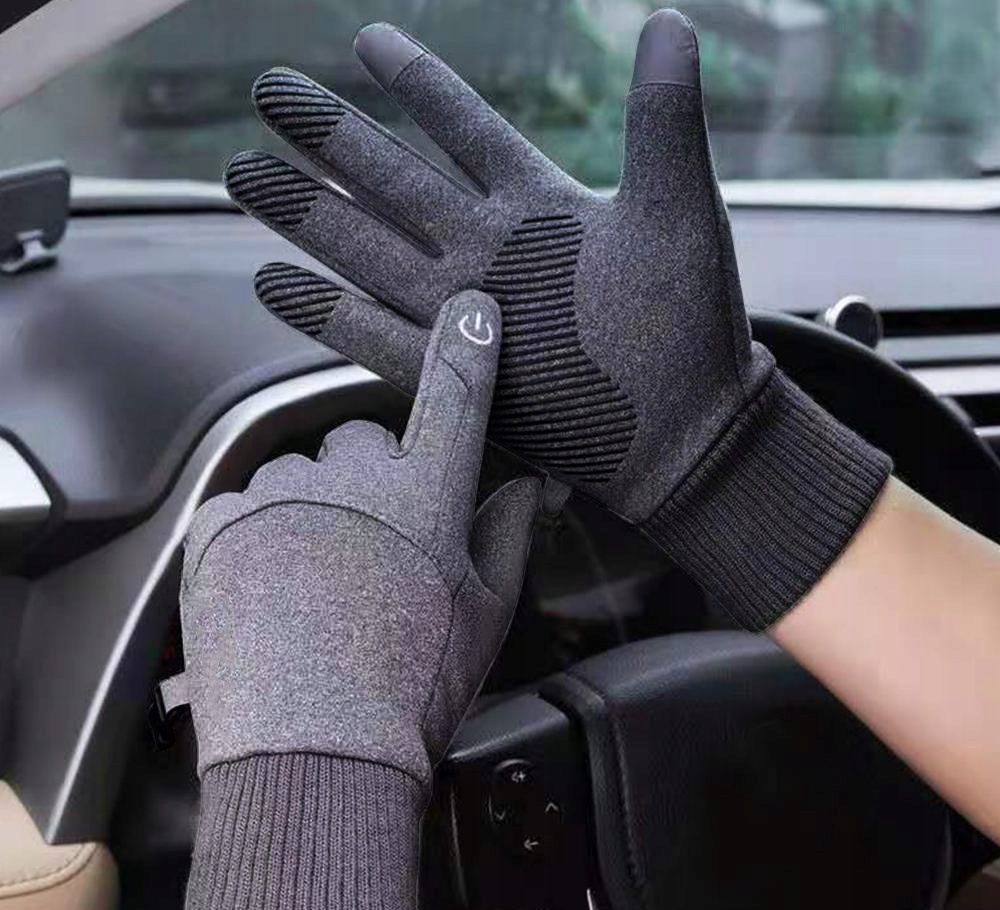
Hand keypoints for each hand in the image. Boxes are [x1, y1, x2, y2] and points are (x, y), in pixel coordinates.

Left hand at [174, 291, 539, 909]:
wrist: (313, 754)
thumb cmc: (413, 690)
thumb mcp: (485, 617)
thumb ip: (509, 536)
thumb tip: (530, 485)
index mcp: (427, 497)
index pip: (456, 398)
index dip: (468, 347)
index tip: (471, 306)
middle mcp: (354, 480)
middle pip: (366, 437)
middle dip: (374, 474)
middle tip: (372, 546)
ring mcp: (280, 498)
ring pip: (304, 473)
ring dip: (314, 508)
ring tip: (316, 585)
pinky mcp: (219, 524)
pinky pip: (247, 504)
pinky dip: (261, 534)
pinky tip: (274, 592)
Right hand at [224, 9, 888, 628]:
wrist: (688, 429)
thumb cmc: (693, 323)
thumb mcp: (679, 209)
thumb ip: (663, 118)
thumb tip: (670, 17)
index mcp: (537, 203)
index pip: (463, 126)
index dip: (416, 82)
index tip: (365, 37)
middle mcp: (489, 251)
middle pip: (393, 179)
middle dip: (330, 136)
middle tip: (267, 90)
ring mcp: (466, 312)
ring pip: (369, 250)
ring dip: (306, 213)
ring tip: (241, 171)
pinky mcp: (454, 375)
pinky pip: (375, 337)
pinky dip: (322, 312)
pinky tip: (270, 283)